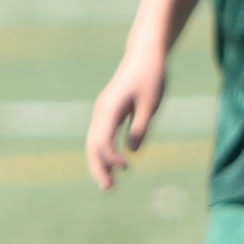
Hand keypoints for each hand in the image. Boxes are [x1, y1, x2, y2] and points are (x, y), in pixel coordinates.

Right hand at [85, 48, 168, 187]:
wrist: (145, 54)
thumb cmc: (151, 76)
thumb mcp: (150, 103)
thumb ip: (140, 127)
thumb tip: (132, 151)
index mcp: (110, 109)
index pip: (102, 141)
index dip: (111, 158)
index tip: (127, 167)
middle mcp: (102, 111)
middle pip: (93, 145)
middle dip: (99, 168)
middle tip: (108, 189)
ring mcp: (103, 112)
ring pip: (94, 143)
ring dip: (100, 163)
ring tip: (109, 184)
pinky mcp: (109, 113)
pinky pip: (101, 137)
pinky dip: (105, 153)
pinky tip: (115, 165)